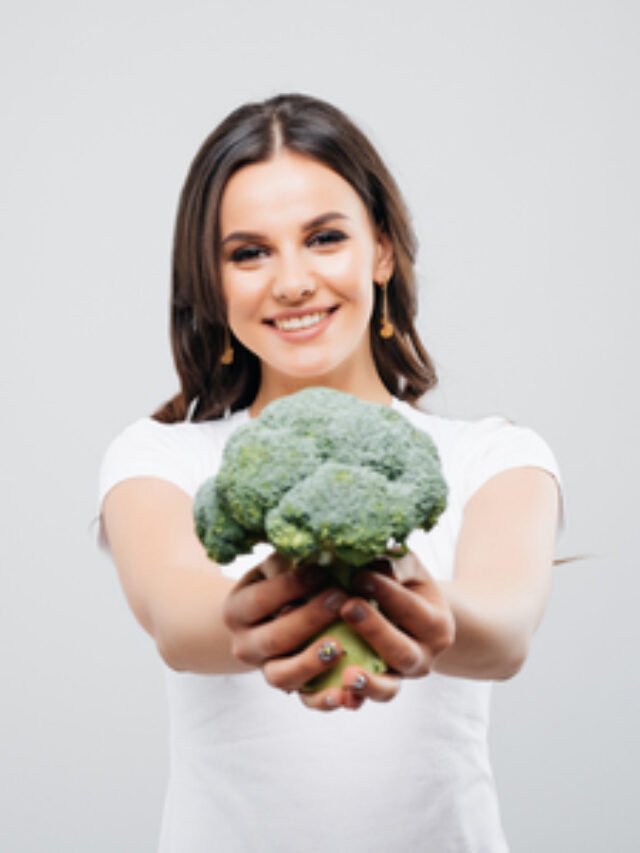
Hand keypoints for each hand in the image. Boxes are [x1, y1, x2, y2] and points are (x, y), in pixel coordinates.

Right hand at [222, 554, 352, 695]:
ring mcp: (265, 670)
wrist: (262, 622)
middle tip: (340, 598)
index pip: (261, 599)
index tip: (321, 571)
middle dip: (309, 619)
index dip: (291, 586)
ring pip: (283, 676)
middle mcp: (244, 645)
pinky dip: (325, 700)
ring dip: (312, 662)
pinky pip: (305, 700)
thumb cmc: (276, 583)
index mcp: (236, 610)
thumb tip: (319, 550)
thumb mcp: (273, 568)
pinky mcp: (289, 688)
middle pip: (275, 638)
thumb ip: (289, 561)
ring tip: (340, 646)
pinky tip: (346, 694)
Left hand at [311, 552, 455, 709]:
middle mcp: (424, 658)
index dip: (387, 593)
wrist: (408, 615)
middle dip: (374, 630)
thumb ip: (392, 563)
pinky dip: (351, 699)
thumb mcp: (406, 567)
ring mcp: (400, 678)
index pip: (412, 609)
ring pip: (389, 687)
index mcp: (437, 625)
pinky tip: (336, 693)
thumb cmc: (402, 581)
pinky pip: (363, 700)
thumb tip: (366, 557)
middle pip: (402, 652)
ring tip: (348, 673)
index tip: (359, 574)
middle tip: (347, 607)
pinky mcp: (376, 689)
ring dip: (368, 682)